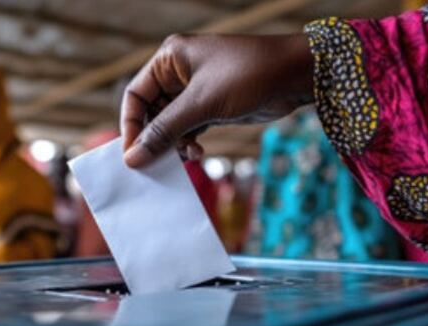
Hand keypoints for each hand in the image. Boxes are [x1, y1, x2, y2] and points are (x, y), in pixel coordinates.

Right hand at [121, 33, 313, 167]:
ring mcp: (196, 91)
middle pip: (151, 112)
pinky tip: (198, 153)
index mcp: (170, 59)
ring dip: (173, 144)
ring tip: (186, 157)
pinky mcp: (213, 106)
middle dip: (154, 138)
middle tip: (155, 165)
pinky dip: (189, 143)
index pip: (135, 95)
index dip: (130, 126)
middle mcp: (179, 72)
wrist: (296, 75)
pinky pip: (189, 129)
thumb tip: (133, 157)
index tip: (132, 155)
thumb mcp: (203, 104)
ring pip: (170, 124)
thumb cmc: (249, 76)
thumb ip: (166, 131)